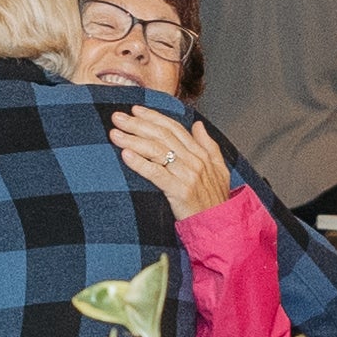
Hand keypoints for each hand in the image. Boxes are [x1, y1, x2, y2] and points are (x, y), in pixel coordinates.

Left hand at [109, 103, 231, 212]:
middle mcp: (194, 161)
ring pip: (157, 150)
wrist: (222, 227)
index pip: (174, 128)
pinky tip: (125, 154)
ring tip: (115, 133)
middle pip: (162, 136)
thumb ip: (209, 145)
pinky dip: (139, 163)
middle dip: (137, 124)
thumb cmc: (216, 201)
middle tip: (117, 117)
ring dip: (133, 139)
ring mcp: (187, 175)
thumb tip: (198, 124)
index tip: (135, 109)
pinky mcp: (180, 191)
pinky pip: (156, 173)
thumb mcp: (219, 170)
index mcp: (201, 154)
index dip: (153, 117)